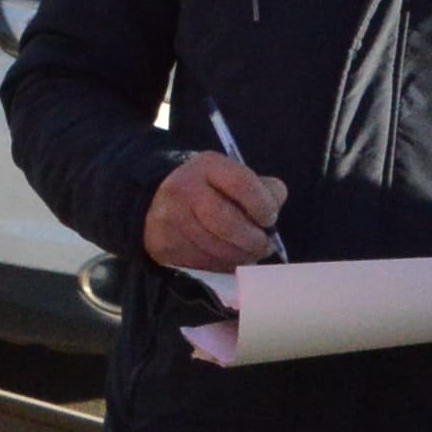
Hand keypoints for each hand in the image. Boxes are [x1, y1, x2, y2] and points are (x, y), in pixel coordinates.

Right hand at [145, 153, 287, 272]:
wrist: (155, 200)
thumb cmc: (206, 188)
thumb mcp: (231, 176)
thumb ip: (260, 187)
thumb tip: (276, 201)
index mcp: (207, 166)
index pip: (241, 184)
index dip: (262, 205)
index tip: (270, 218)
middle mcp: (184, 190)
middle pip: (226, 222)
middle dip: (252, 240)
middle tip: (264, 245)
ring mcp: (171, 220)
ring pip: (215, 248)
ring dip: (240, 256)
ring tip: (250, 254)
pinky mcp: (164, 245)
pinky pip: (202, 262)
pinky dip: (223, 265)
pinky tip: (230, 259)